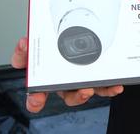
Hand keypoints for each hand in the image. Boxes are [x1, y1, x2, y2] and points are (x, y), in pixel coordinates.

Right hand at [10, 36, 124, 112]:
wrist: (71, 39)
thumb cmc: (48, 50)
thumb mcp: (32, 48)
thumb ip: (24, 49)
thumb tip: (24, 44)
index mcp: (47, 80)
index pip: (37, 95)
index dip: (36, 100)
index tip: (37, 100)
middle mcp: (64, 84)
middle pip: (69, 96)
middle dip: (76, 96)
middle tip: (83, 91)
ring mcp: (80, 81)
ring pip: (87, 92)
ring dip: (92, 92)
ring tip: (94, 88)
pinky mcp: (94, 78)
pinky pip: (102, 86)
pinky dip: (109, 87)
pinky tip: (115, 85)